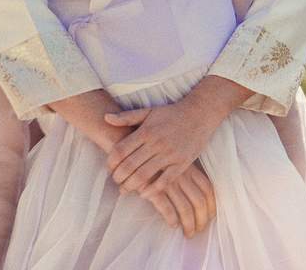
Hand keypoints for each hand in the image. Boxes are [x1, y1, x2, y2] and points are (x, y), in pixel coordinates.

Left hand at [103, 100, 219, 199]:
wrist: (200, 114)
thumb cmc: (171, 113)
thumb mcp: (148, 111)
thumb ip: (127, 117)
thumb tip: (105, 117)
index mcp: (146, 131)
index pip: (121, 150)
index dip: (111, 162)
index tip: (109, 168)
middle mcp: (156, 143)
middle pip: (130, 165)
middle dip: (119, 177)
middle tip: (115, 181)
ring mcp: (170, 154)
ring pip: (144, 175)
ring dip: (131, 186)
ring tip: (125, 189)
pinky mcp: (182, 163)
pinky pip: (164, 181)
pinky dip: (152, 190)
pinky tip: (144, 193)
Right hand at [140, 161, 216, 237]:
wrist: (132, 151)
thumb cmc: (155, 158)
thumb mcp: (174, 161)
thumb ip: (186, 173)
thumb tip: (198, 195)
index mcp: (189, 168)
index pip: (207, 188)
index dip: (211, 205)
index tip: (210, 216)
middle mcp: (181, 175)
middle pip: (199, 201)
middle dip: (202, 219)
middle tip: (199, 229)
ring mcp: (168, 182)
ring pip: (186, 208)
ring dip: (189, 224)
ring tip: (188, 233)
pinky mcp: (154, 190)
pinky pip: (167, 209)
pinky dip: (172, 219)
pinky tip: (173, 225)